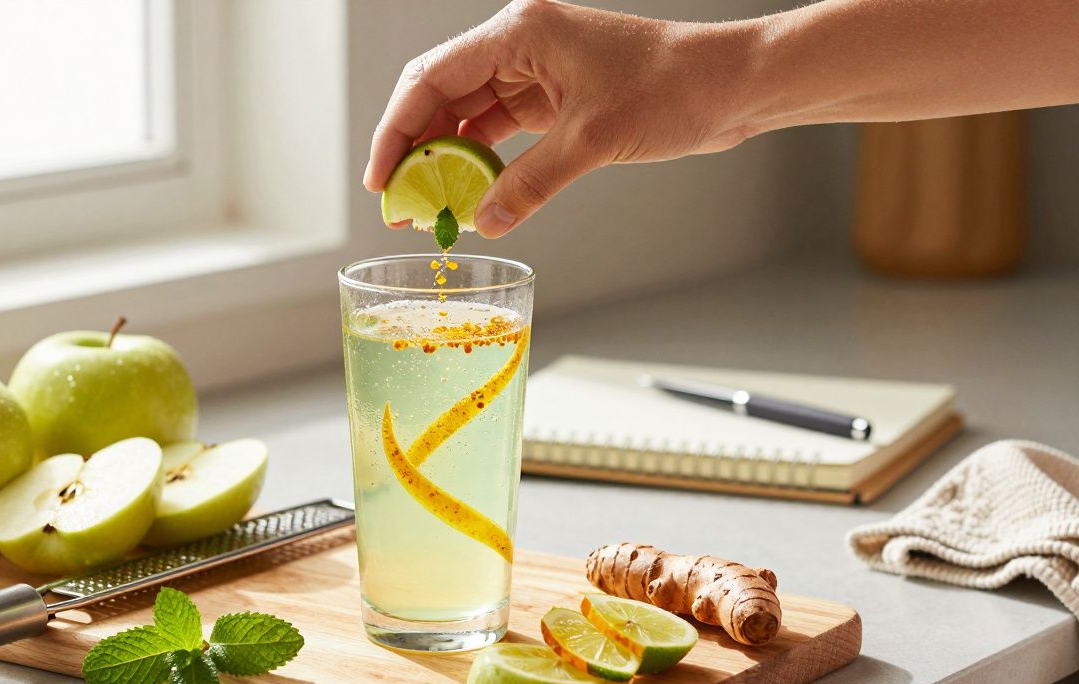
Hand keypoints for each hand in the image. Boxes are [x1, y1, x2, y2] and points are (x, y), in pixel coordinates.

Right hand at [363, 0, 756, 237]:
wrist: (731, 86)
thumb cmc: (673, 88)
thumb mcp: (592, 141)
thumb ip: (530, 183)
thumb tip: (485, 222)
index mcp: (520, 32)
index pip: (432, 78)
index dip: (396, 130)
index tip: (381, 178)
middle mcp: (521, 44)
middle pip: (442, 94)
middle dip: (415, 148)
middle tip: (398, 200)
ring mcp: (538, 70)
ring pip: (469, 114)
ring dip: (447, 158)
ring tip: (427, 204)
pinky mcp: (557, 96)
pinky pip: (502, 130)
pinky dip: (484, 161)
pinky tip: (470, 193)